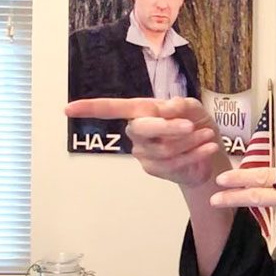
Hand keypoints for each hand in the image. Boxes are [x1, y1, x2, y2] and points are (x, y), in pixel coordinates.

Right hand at [65, 97, 228, 186]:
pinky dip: (194, 154)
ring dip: (189, 142)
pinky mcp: (154, 169)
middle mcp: (136, 132)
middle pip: (142, 129)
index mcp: (141, 111)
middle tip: (190, 125)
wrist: (208, 149)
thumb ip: (182, 105)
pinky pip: (172, 163)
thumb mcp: (194, 108)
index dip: (90, 108)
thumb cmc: (195, 122)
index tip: (67, 109)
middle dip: (167, 128)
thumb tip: (167, 108)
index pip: (111, 109)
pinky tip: (209, 147)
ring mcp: (143, 152)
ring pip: (163, 149)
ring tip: (208, 134)